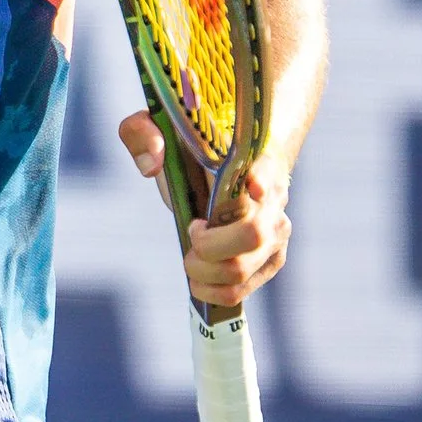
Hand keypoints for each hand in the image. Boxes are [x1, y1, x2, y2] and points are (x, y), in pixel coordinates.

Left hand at [116, 112, 293, 309]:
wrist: (229, 170)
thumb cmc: (194, 151)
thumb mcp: (161, 130)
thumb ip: (143, 132)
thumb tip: (151, 165)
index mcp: (254, 161)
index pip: (266, 171)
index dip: (261, 180)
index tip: (251, 187)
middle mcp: (274, 199)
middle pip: (250, 235)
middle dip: (208, 246)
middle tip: (192, 232)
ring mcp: (277, 233)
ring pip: (239, 271)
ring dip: (203, 272)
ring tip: (191, 257)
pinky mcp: (271, 261)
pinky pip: (240, 291)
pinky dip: (210, 291)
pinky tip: (198, 275)